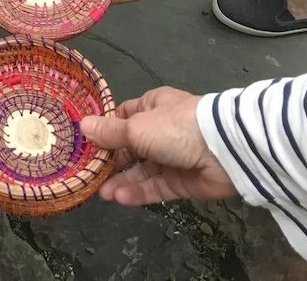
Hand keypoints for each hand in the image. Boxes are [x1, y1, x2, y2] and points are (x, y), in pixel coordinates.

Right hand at [80, 87, 234, 205]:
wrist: (223, 151)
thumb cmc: (174, 127)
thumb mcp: (136, 127)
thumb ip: (110, 132)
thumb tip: (83, 126)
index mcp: (152, 107)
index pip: (123, 118)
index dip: (105, 131)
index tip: (85, 144)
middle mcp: (161, 131)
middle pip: (130, 148)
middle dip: (111, 161)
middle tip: (90, 174)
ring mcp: (172, 158)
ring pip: (141, 171)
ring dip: (122, 181)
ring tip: (101, 193)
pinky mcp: (182, 182)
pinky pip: (155, 187)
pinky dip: (138, 192)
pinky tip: (119, 198)